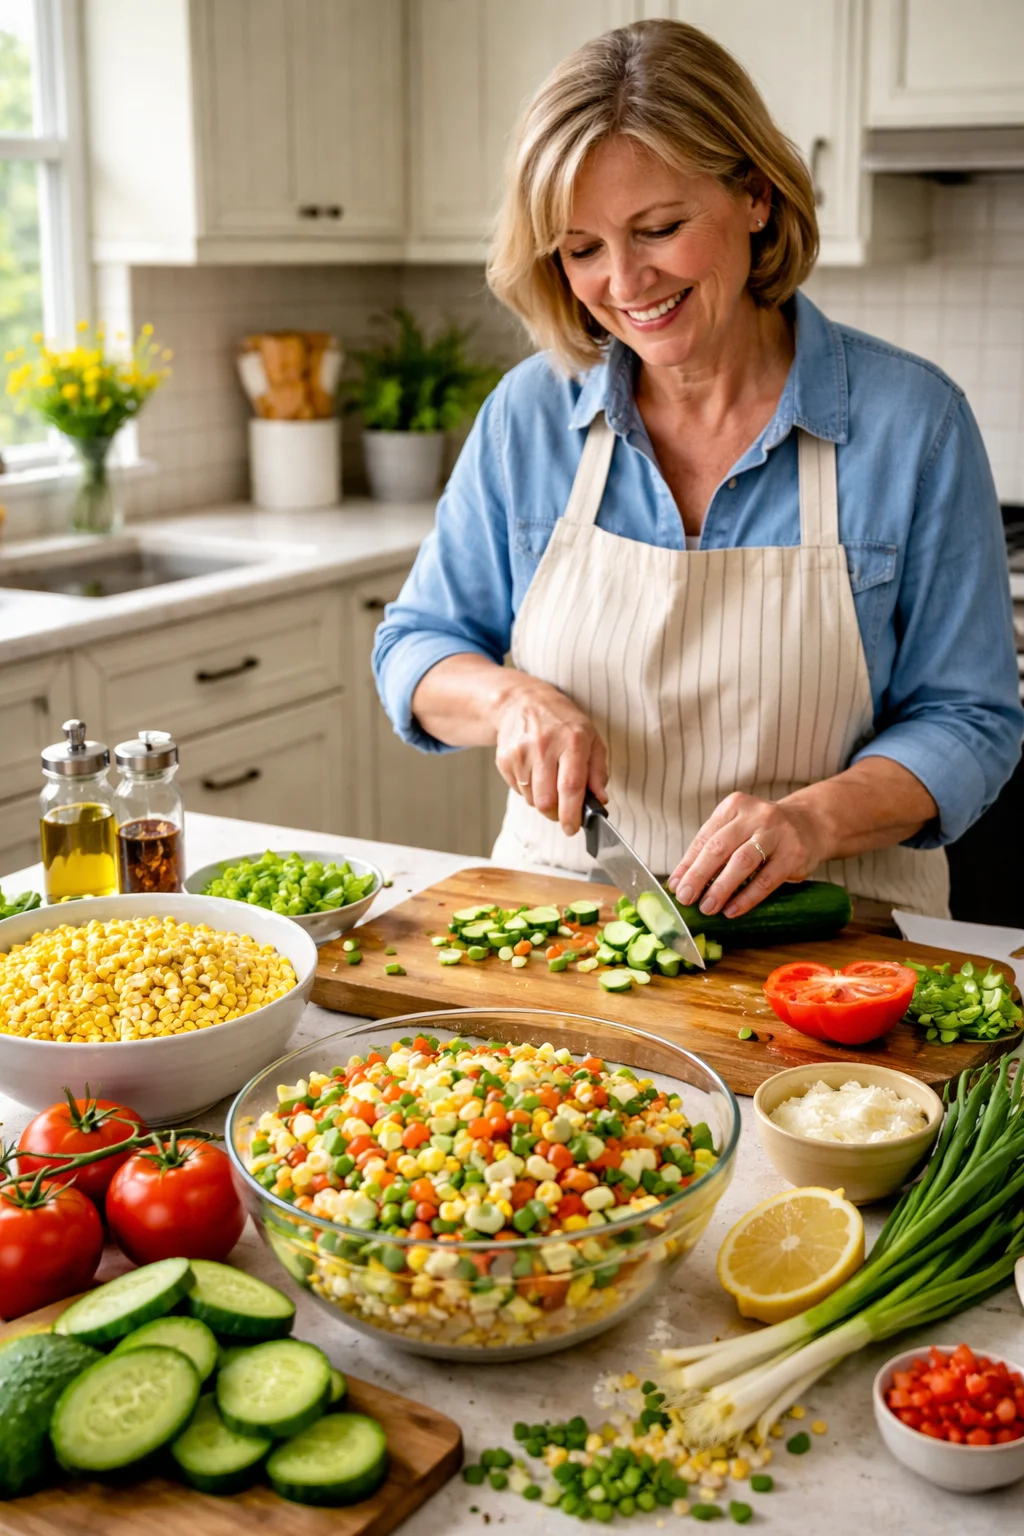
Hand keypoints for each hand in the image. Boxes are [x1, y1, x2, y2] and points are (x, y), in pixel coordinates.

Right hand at [494, 678, 607, 837]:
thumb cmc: (562, 722)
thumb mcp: (591, 738)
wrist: (522, 701)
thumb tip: (601, 799)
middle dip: (556, 814)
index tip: (573, 828)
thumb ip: (598, 771)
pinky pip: (518, 791)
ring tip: (549, 781)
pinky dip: (529, 790)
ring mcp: (521, 753)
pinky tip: (534, 772)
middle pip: (547, 800)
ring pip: (532, 800)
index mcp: (572, 741)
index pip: (570, 786)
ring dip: (543, 801)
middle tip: (563, 810)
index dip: (572, 813)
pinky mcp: (504, 759)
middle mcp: (544, 746)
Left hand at [666, 792, 827, 918]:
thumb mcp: (738, 831)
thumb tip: (679, 883)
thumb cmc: (764, 832)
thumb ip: (712, 850)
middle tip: (685, 899)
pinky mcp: (794, 854)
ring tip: (707, 907)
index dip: (687, 864)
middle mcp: (755, 815)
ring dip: (721, 887)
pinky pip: (766, 879)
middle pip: (719, 847)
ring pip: (742, 861)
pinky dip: (747, 897)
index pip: (705, 837)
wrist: (811, 824)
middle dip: (699, 875)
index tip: (675, 886)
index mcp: (734, 806)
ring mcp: (776, 833)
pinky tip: (732, 910)